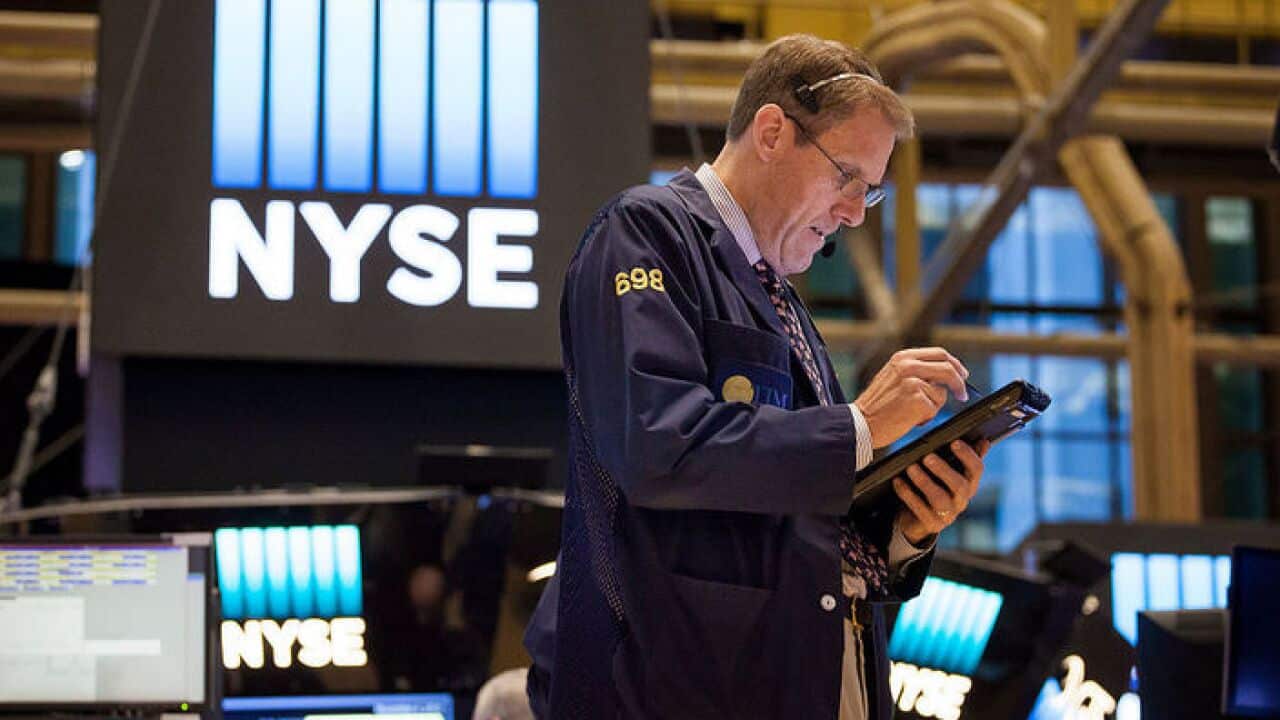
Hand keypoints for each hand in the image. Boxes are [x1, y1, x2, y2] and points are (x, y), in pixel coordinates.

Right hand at [854, 348, 969, 448]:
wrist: (860, 423)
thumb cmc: (877, 406)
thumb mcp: (893, 377)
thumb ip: (915, 371)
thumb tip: (944, 377)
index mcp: (903, 357)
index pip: (939, 354)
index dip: (955, 365)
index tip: (962, 375)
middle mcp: (908, 365)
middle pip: (948, 368)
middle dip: (959, 382)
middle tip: (962, 394)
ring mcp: (913, 381)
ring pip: (941, 392)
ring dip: (932, 406)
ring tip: (911, 412)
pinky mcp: (917, 399)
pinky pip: (935, 408)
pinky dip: (926, 417)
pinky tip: (908, 419)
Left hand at [893, 439, 988, 545]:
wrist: (919, 519)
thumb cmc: (936, 487)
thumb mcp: (950, 473)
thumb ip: (965, 458)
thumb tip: (984, 441)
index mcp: (969, 484)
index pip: (977, 470)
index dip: (968, 456)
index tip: (954, 442)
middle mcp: (962, 500)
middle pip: (959, 485)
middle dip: (943, 470)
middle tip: (927, 456)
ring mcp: (948, 515)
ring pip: (939, 499)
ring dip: (924, 482)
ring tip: (910, 467)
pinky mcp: (932, 524)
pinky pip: (919, 509)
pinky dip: (907, 494)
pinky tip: (898, 481)